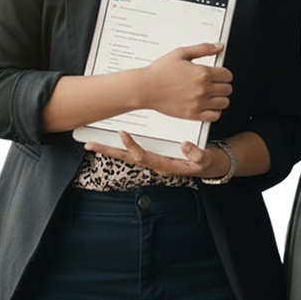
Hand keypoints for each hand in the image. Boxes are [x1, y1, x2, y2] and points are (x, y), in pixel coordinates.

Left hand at [85, 131, 232, 178]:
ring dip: (111, 149)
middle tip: (89, 144)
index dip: (131, 145)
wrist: (211, 166)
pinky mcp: (155, 154)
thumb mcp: (206, 160)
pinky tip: (113, 136)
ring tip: (93, 141)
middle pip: (127, 159)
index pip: (143, 156)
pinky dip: (122, 145)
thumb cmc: (207, 163)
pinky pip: (135, 150)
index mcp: (164, 165)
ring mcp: (154, 160)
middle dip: (108, 151)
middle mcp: (155, 163)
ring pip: (128, 156)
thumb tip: (185, 145)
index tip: (122, 133)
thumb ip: (196, 155)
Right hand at [141, 44, 231, 121]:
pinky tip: (207, 105)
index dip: (224, 74)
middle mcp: (203, 89)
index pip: (228, 75)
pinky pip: (215, 116)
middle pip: (228, 89)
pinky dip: (214, 111)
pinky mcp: (193, 115)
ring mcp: (199, 103)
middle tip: (214, 84)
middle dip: (223, 85)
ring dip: (220, 98)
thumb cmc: (160, 72)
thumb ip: (203, 49)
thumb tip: (219, 46)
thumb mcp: (181, 53)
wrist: (145, 88)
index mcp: (202, 73)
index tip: (219, 75)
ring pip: (224, 103)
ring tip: (212, 95)